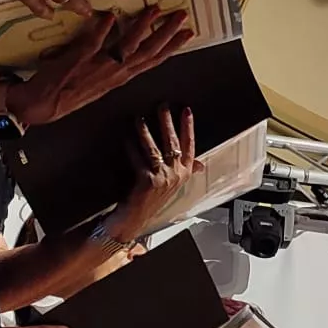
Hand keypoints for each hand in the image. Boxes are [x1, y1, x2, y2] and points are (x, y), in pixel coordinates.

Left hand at [7, 7, 193, 127]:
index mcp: (122, 76)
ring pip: (127, 45)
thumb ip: (112, 64)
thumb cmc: (70, 93)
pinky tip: (111, 16)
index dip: (173, 45)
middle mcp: (115, 72)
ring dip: (142, 26)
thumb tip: (123, 45)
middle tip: (181, 14)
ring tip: (154, 9)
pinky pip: (93, 44)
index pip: (154, 59)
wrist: (42, 105)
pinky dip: (102, 30)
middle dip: (167, 32)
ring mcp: (98, 66)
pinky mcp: (78, 61)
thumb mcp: (99, 82)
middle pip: (148, 51)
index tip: (189, 32)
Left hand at [107, 107, 204, 238]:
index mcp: (185, 174)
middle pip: (173, 143)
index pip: (190, 146)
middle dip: (168, 122)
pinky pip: (139, 159)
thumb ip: (186, 172)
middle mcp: (176, 175)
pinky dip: (131, 147)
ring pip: (155, 149)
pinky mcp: (147, 182)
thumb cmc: (150, 201)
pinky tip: (126, 138)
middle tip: (163, 105)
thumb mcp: (171, 185)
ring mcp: (162, 179)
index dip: (189, 127)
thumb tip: (200, 164)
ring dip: (146, 132)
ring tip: (139, 118)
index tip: (186, 111)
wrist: (133, 222)